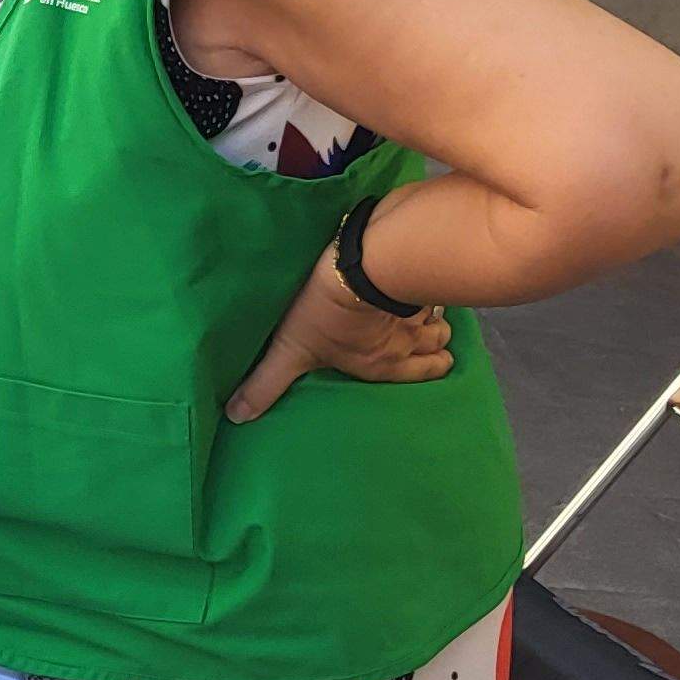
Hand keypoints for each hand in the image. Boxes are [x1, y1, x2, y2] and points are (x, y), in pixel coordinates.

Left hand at [223, 245, 452, 424]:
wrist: (363, 262)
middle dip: (433, 343)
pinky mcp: (422, 271)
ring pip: (441, 318)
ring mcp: (422, 304)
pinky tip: (416, 279)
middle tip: (418, 335)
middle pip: (439, 345)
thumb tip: (238, 416)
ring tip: (416, 310)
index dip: (429, 367)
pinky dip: (429, 286)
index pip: (427, 372)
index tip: (425, 362)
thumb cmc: (327, 312)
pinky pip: (435, 284)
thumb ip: (268, 382)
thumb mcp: (291, 350)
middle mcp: (412, 338)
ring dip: (432, 317)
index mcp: (386, 362)